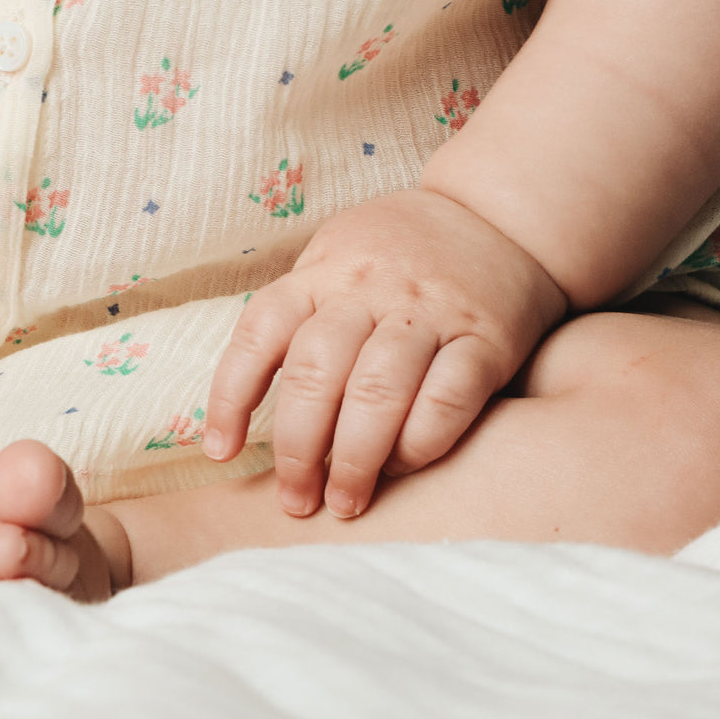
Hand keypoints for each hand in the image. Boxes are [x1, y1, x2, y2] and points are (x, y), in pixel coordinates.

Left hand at [203, 189, 566, 517]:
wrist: (498, 217)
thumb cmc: (398, 258)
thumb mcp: (335, 262)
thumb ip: (299, 320)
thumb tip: (244, 411)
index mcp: (322, 272)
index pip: (260, 333)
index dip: (231, 396)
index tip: (220, 451)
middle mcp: (369, 288)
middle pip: (316, 371)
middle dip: (298, 447)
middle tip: (296, 500)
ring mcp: (429, 311)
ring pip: (378, 390)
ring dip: (355, 457)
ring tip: (345, 501)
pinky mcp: (487, 338)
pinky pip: (448, 399)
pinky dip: (419, 443)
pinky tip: (402, 466)